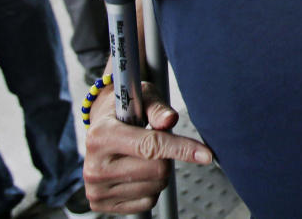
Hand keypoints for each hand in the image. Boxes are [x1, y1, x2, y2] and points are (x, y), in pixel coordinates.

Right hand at [83, 81, 212, 213]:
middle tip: (154, 141)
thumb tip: (170, 119)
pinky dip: (150, 187)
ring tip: (141, 155)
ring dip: (159, 171)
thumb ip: (157, 109)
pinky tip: (135, 171)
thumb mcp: (142, 98)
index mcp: (102, 136)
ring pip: (156, 187)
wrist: (99, 128)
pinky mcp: (100, 204)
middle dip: (167, 156)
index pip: (150, 146)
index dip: (182, 149)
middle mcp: (95, 166)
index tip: (206, 155)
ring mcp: (96, 188)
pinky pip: (147, 202)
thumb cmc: (124, 109)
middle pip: (158, 170)